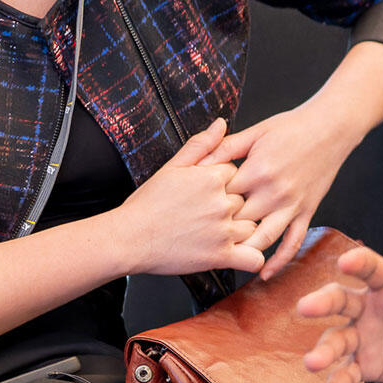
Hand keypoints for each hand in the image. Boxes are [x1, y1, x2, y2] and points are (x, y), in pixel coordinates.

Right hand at [110, 119, 267, 276]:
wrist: (128, 239)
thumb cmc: (146, 205)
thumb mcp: (171, 167)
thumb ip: (200, 145)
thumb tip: (221, 124)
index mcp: (212, 178)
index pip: (238, 174)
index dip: (226, 184)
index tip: (212, 192)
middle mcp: (221, 203)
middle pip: (247, 199)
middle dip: (234, 206)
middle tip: (213, 214)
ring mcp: (223, 230)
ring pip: (253, 225)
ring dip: (242, 230)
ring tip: (221, 233)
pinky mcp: (220, 256)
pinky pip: (254, 258)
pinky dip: (253, 258)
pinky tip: (241, 254)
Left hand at [201, 105, 358, 278]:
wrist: (332, 127)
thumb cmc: (292, 126)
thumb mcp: (255, 132)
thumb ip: (225, 148)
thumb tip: (198, 164)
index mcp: (257, 170)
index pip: (222, 195)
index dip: (206, 202)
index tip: (194, 207)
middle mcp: (274, 192)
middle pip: (238, 221)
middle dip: (220, 228)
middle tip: (203, 235)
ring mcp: (292, 205)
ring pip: (263, 238)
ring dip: (244, 251)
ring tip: (226, 259)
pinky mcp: (307, 211)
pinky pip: (293, 242)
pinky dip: (279, 261)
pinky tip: (264, 273)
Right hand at [295, 235, 382, 382]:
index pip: (370, 268)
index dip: (359, 262)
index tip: (346, 261)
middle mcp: (366, 305)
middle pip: (339, 300)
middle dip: (322, 303)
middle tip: (306, 308)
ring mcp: (361, 335)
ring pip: (336, 340)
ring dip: (323, 351)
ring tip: (312, 363)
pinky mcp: (363, 363)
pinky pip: (345, 376)